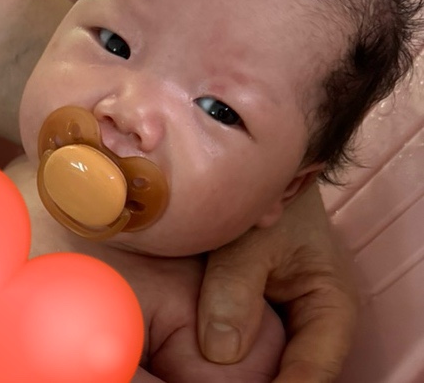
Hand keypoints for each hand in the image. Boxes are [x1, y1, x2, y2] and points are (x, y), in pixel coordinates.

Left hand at [197, 183, 357, 382]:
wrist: (259, 174)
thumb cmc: (266, 198)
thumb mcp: (249, 238)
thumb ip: (235, 289)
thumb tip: (220, 352)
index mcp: (331, 304)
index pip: (313, 372)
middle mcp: (317, 319)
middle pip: (295, 374)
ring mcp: (290, 316)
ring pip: (273, 365)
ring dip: (247, 375)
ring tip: (206, 379)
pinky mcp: (265, 310)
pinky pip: (255, 347)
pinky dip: (233, 358)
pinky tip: (205, 368)